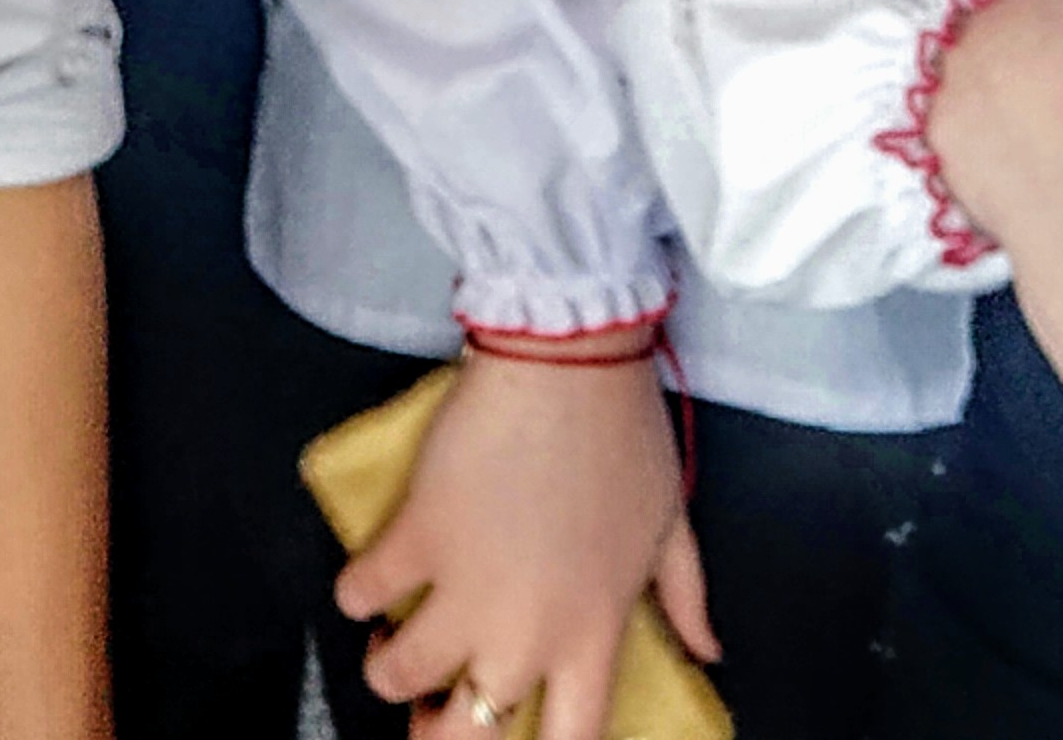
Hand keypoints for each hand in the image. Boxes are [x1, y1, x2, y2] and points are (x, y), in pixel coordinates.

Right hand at [340, 339, 718, 737]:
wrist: (565, 361)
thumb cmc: (623, 435)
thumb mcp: (670, 526)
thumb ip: (685, 599)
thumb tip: (706, 651)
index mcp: (592, 635)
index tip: (512, 732)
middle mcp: (525, 633)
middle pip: (466, 736)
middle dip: (433, 731)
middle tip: (427, 706)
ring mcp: (464, 590)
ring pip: (399, 675)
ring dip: (388, 665)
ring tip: (390, 640)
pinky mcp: (415, 537)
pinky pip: (360, 592)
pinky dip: (356, 593)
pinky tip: (367, 579)